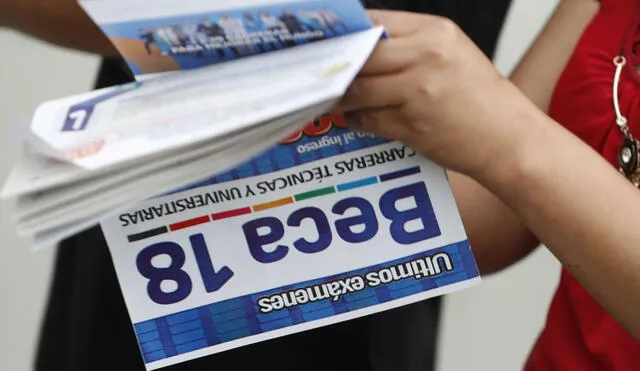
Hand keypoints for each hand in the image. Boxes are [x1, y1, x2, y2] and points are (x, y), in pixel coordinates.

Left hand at [337, 10, 542, 178]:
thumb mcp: (451, 55)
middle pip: (362, 56)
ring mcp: (418, 91)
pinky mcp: (412, 124)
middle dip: (335, 67)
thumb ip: (409, 47)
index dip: (347, 34)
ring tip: (327, 99)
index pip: (376, 23)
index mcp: (435, 32)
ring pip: (359, 90)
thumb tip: (361, 49)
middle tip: (315, 74)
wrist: (508, 139)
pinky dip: (354, 119)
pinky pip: (368, 119)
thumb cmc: (479, 98)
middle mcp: (426, 56)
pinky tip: (351, 118)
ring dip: (338, 97)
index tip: (328, 44)